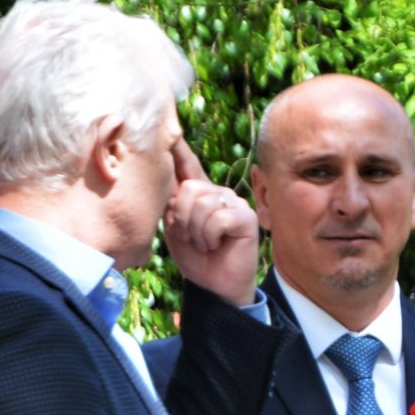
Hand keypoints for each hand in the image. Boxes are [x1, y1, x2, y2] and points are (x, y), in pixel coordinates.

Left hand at [165, 139, 261, 303]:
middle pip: (189, 188)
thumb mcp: (175, 229)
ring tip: (204, 243)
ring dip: (196, 231)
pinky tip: (216, 245)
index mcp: (199, 193)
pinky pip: (217, 218)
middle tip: (190, 237)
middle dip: (182, 217)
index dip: (178, 147)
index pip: (186, 164)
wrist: (216, 286)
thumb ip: (171, 205)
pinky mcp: (246, 217)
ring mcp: (234, 203)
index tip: (169, 127)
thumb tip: (168, 184)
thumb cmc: (196, 258)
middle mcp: (218, 192)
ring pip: (202, 204)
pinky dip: (210, 236)